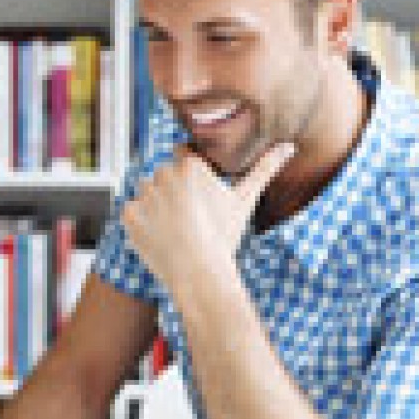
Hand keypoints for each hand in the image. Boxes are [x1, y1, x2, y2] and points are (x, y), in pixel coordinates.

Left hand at [122, 142, 294, 294]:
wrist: (198, 273)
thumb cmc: (224, 235)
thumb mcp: (244, 200)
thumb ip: (264, 169)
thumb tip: (289, 145)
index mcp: (189, 165)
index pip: (182, 156)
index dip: (190, 177)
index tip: (197, 196)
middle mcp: (163, 174)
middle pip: (163, 175)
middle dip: (172, 191)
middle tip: (188, 217)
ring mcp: (144, 195)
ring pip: (147, 192)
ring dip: (155, 204)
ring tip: (174, 228)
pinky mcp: (129, 214)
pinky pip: (133, 212)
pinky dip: (142, 223)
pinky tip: (159, 236)